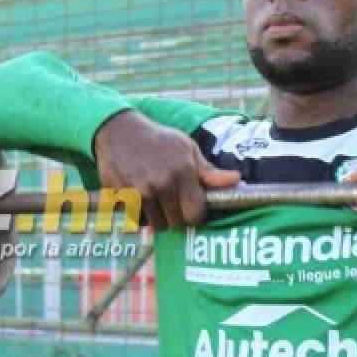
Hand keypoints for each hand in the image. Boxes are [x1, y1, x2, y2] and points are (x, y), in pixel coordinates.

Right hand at [94, 110, 239, 229]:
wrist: (120, 131)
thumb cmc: (160, 140)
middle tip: (175, 205)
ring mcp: (139, 192)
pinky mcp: (121, 197)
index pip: (196, 214)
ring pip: (156, 225)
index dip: (197, 215)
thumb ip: (209, 172)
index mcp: (182, 172)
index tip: (194, 208)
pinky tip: (141, 199)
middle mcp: (161, 184)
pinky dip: (140, 216)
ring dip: (159, 219)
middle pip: (177, 224)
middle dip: (179, 219)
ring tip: (158, 200)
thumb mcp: (188, 149)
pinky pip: (136, 220)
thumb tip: (236, 180)